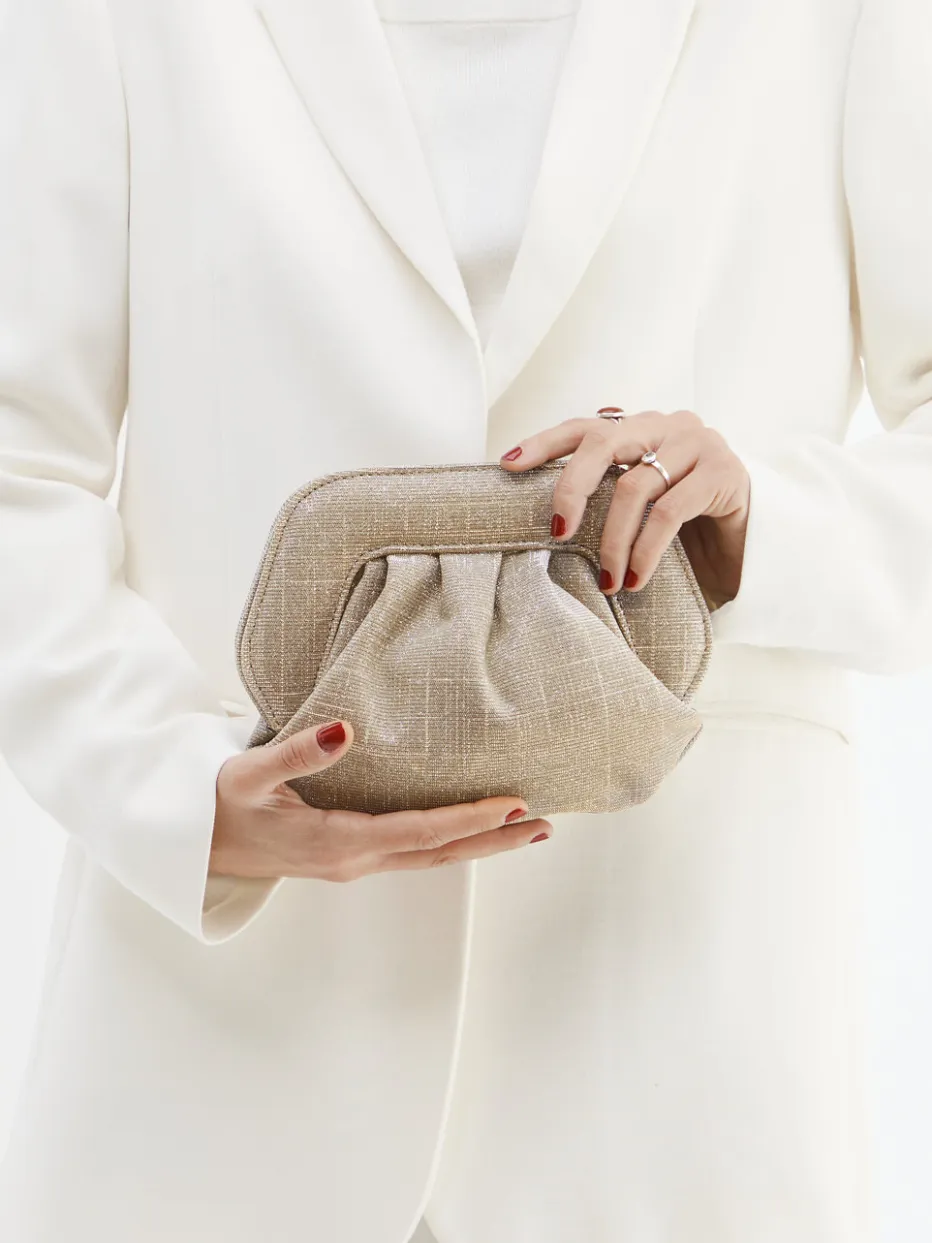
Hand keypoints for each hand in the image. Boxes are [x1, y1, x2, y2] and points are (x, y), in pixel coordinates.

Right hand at [210, 720, 553, 881]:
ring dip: (480, 844)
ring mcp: (354, 863)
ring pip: (431, 858)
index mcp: (337, 843)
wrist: (194, 843)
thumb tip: (345, 731)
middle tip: (544, 825)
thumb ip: (297, 751)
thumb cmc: (220, 805)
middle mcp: (355, 861)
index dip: (468, 819)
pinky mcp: (350, 857)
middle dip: (494, 840)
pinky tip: (472, 828)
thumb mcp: (250, 772)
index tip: (512, 805)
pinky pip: (414, 852)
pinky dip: (451, 840)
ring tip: (528, 829)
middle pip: (439, 855)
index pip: (419, 833)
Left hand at [499, 409, 750, 609]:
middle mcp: (668, 425)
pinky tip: (636, 579)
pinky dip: (646, 549)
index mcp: (641, 428)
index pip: (583, 427)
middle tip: (557, 532)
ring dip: (614, 540)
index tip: (508, 466)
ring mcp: (699, 444)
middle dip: (572, 488)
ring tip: (607, 581)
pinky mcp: (725, 473)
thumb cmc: (688, 530)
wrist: (753, 545)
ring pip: (635, 485)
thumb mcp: (640, 509)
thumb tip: (546, 523)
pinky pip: (670, 511)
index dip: (544, 444)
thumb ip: (607, 497)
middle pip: (602, 443)